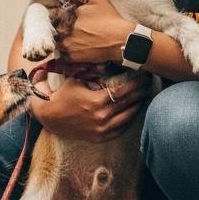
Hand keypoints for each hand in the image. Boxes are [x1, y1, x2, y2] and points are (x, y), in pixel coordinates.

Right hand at [29, 72, 152, 141]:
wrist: (49, 117)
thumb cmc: (63, 95)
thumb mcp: (76, 78)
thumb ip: (93, 70)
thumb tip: (110, 61)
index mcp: (96, 101)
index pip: (123, 90)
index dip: (136, 82)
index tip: (143, 76)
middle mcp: (101, 117)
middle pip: (129, 103)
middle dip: (141, 92)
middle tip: (149, 84)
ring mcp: (101, 130)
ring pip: (128, 118)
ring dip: (138, 106)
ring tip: (144, 96)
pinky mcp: (100, 138)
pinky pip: (121, 129)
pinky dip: (129, 120)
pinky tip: (133, 111)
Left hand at [56, 0, 132, 64]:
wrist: (121, 39)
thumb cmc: (110, 19)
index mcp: (67, 17)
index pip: (54, 15)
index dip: (58, 16)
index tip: (65, 18)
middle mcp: (64, 32)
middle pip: (55, 30)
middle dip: (61, 29)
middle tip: (73, 29)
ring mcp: (68, 46)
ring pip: (58, 43)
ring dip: (63, 41)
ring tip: (77, 40)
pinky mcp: (73, 57)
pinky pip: (63, 55)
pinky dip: (67, 52)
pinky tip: (78, 48)